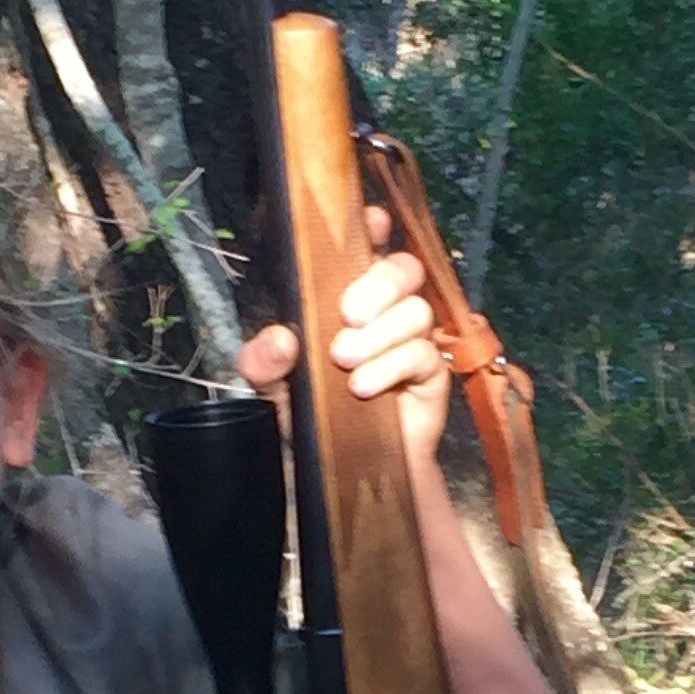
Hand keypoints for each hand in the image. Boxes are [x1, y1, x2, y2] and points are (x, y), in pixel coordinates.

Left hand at [236, 208, 449, 464]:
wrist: (346, 471)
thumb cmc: (313, 416)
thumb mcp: (274, 389)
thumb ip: (264, 363)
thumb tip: (278, 341)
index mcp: (349, 296)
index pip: (369, 246)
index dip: (375, 227)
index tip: (371, 222)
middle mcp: (386, 310)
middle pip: (404, 269)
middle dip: (379, 284)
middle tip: (348, 315)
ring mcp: (412, 340)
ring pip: (416, 311)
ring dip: (380, 334)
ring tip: (346, 361)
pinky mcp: (431, 374)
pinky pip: (422, 355)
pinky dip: (391, 366)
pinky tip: (363, 386)